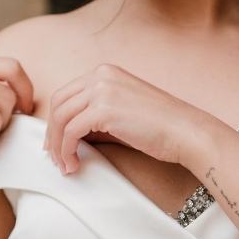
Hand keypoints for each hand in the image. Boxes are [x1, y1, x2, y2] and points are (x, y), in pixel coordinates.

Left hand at [42, 63, 209, 174]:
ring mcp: (102, 90)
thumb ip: (96, 115)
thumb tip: (70, 134)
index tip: (55, 143)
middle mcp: (101, 75)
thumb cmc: (161, 127)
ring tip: (64, 166)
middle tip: (54, 157)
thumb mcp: (123, 111)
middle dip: (52, 133)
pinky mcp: (103, 109)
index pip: (67, 94)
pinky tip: (74, 165)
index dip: (56, 121)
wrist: (186, 131)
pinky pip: (71, 132)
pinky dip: (67, 151)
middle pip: (59, 103)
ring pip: (61, 118)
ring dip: (57, 146)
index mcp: (106, 72)